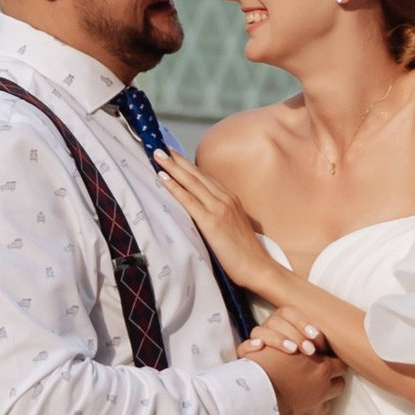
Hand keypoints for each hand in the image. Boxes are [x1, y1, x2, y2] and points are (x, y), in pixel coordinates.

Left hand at [153, 144, 274, 291]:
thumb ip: (221, 214)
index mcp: (230, 198)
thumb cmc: (245, 252)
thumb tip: (203, 212)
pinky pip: (188, 199)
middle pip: (196, 174)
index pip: (205, 177)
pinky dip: (174, 186)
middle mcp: (225, 198)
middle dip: (177, 159)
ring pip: (191, 182)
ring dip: (172, 167)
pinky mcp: (211, 221)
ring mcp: (218, 208)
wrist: (257, 266)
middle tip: (160, 147)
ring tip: (157, 155)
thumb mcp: (234, 225)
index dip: (188, 165)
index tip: (173, 154)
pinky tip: (163, 178)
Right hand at [257, 338, 345, 414]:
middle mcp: (323, 386)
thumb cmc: (263, 368)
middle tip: (320, 370)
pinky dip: (313, 405)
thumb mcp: (276, 344)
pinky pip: (318, 410)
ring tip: (312, 385)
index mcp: (322, 367)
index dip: (331, 357)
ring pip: (331, 396)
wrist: (253, 396)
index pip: (339, 360)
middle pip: (340, 380)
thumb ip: (291, 339)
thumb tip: (295, 340)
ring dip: (325, 390)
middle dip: (332, 375)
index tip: (323, 355)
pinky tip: (303, 399)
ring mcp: (316, 404)